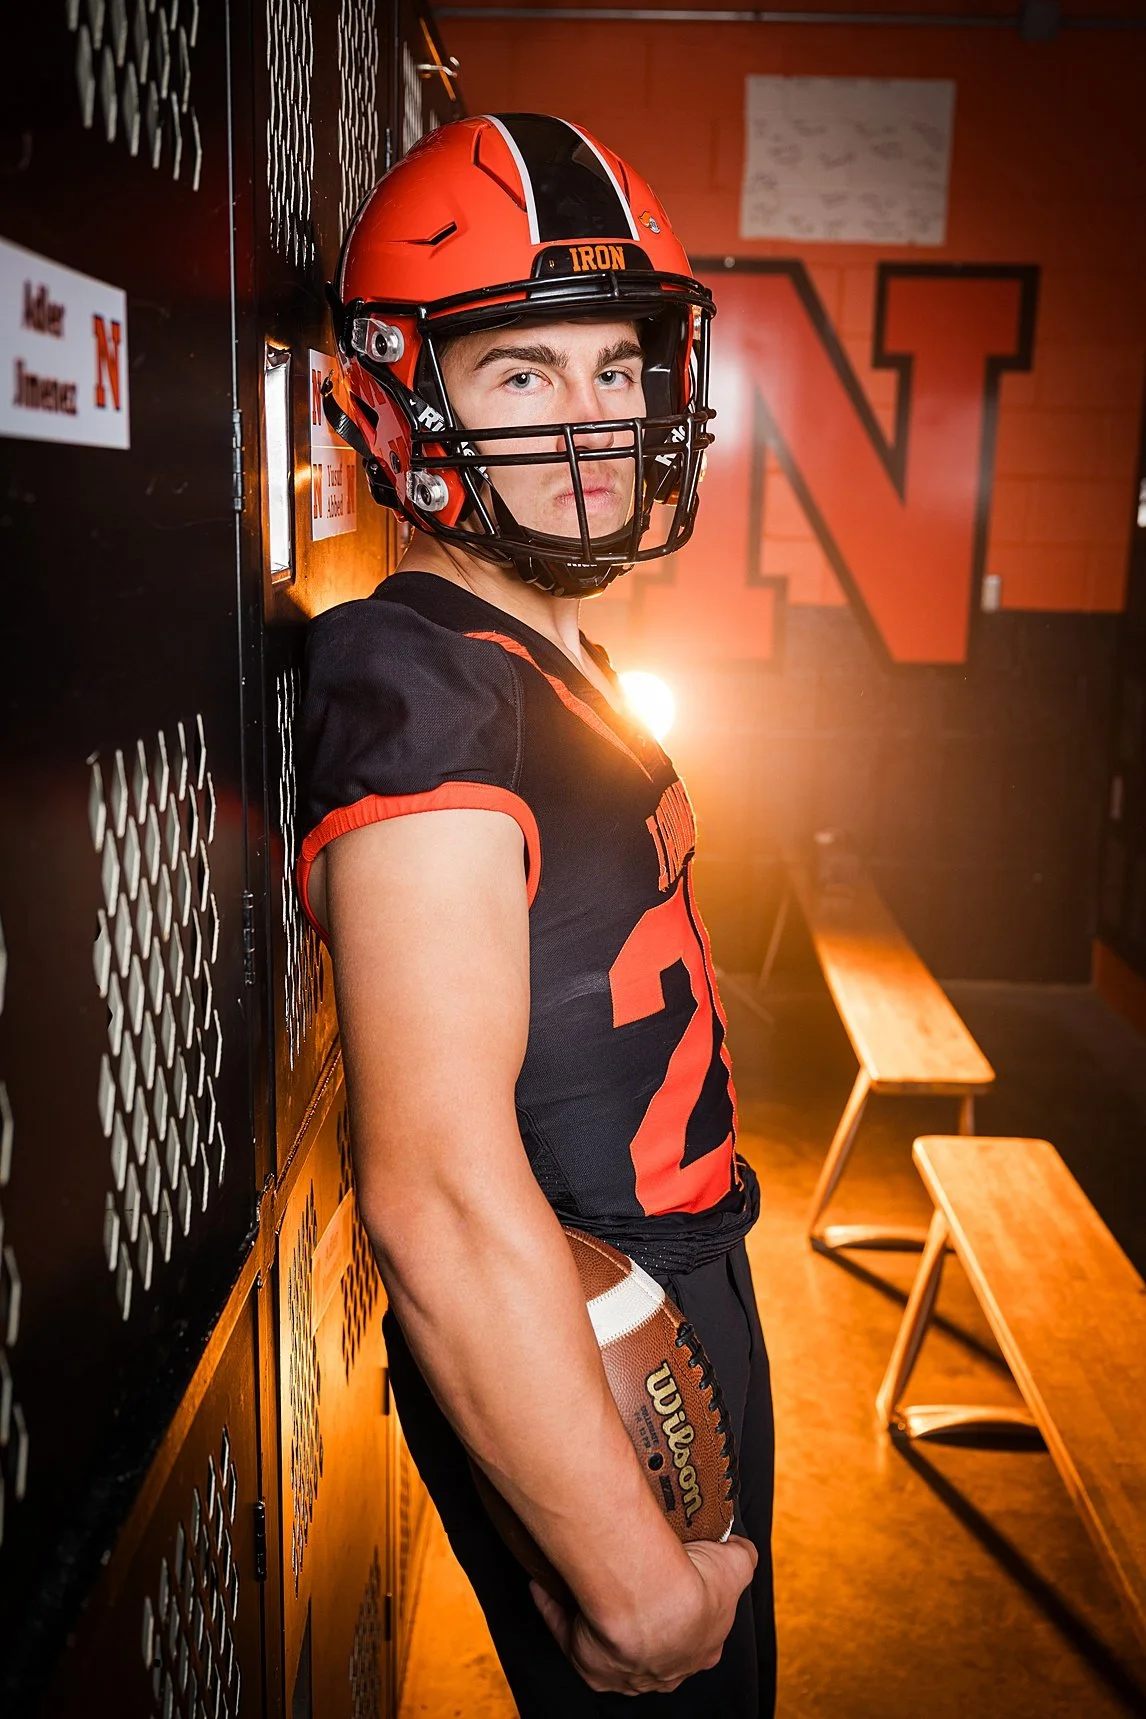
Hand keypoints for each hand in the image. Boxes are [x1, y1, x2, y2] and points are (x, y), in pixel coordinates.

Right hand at [530, 1534, 757, 1695]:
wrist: (650, 1599)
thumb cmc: (693, 1585)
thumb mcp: (734, 1564)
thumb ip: (743, 1556)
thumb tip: (742, 1547)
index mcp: (700, 1650)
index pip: (697, 1636)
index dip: (688, 1612)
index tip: (675, 1584)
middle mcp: (663, 1669)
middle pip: (651, 1643)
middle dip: (642, 1615)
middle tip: (628, 1579)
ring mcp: (624, 1672)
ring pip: (608, 1643)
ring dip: (598, 1615)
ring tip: (590, 1578)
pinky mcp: (587, 1663)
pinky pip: (566, 1633)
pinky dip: (554, 1608)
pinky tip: (547, 1582)